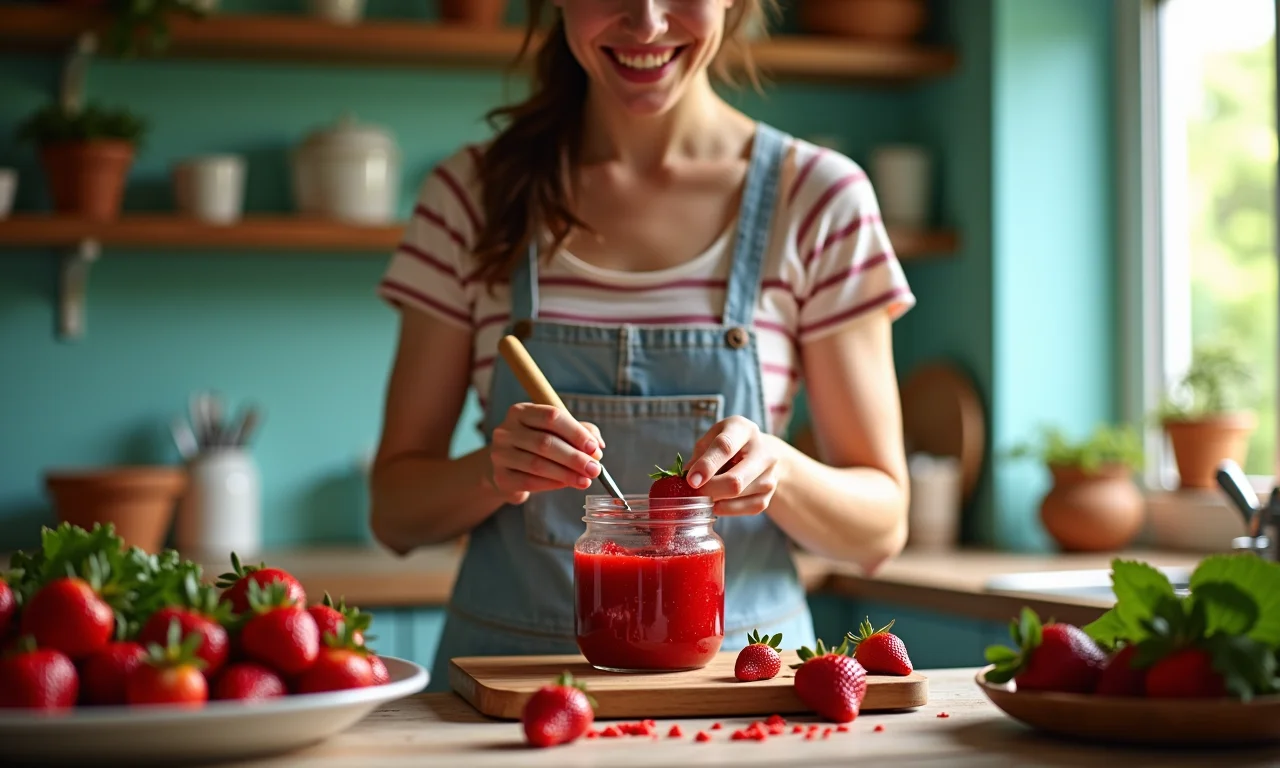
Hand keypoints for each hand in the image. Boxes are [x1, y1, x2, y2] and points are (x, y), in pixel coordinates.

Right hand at [488, 402, 603, 503]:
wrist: (510, 469)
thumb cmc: (537, 446)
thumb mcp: (558, 433)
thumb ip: (580, 433)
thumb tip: (598, 446)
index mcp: (522, 411)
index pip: (552, 416)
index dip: (576, 433)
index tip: (595, 448)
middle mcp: (506, 430)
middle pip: (545, 442)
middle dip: (574, 457)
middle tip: (595, 470)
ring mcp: (500, 454)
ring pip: (537, 464)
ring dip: (566, 474)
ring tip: (585, 480)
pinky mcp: (500, 477)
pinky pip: (529, 482)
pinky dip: (552, 484)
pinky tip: (567, 485)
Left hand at [685, 416, 781, 515]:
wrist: (761, 452)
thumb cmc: (728, 443)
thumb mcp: (710, 440)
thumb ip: (698, 457)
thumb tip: (683, 481)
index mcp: (743, 430)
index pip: (725, 447)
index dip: (706, 466)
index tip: (691, 481)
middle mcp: (763, 451)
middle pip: (735, 480)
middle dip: (710, 490)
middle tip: (692, 494)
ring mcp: (770, 474)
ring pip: (738, 496)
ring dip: (716, 499)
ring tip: (706, 492)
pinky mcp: (770, 494)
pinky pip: (746, 509)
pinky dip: (727, 509)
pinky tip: (718, 503)